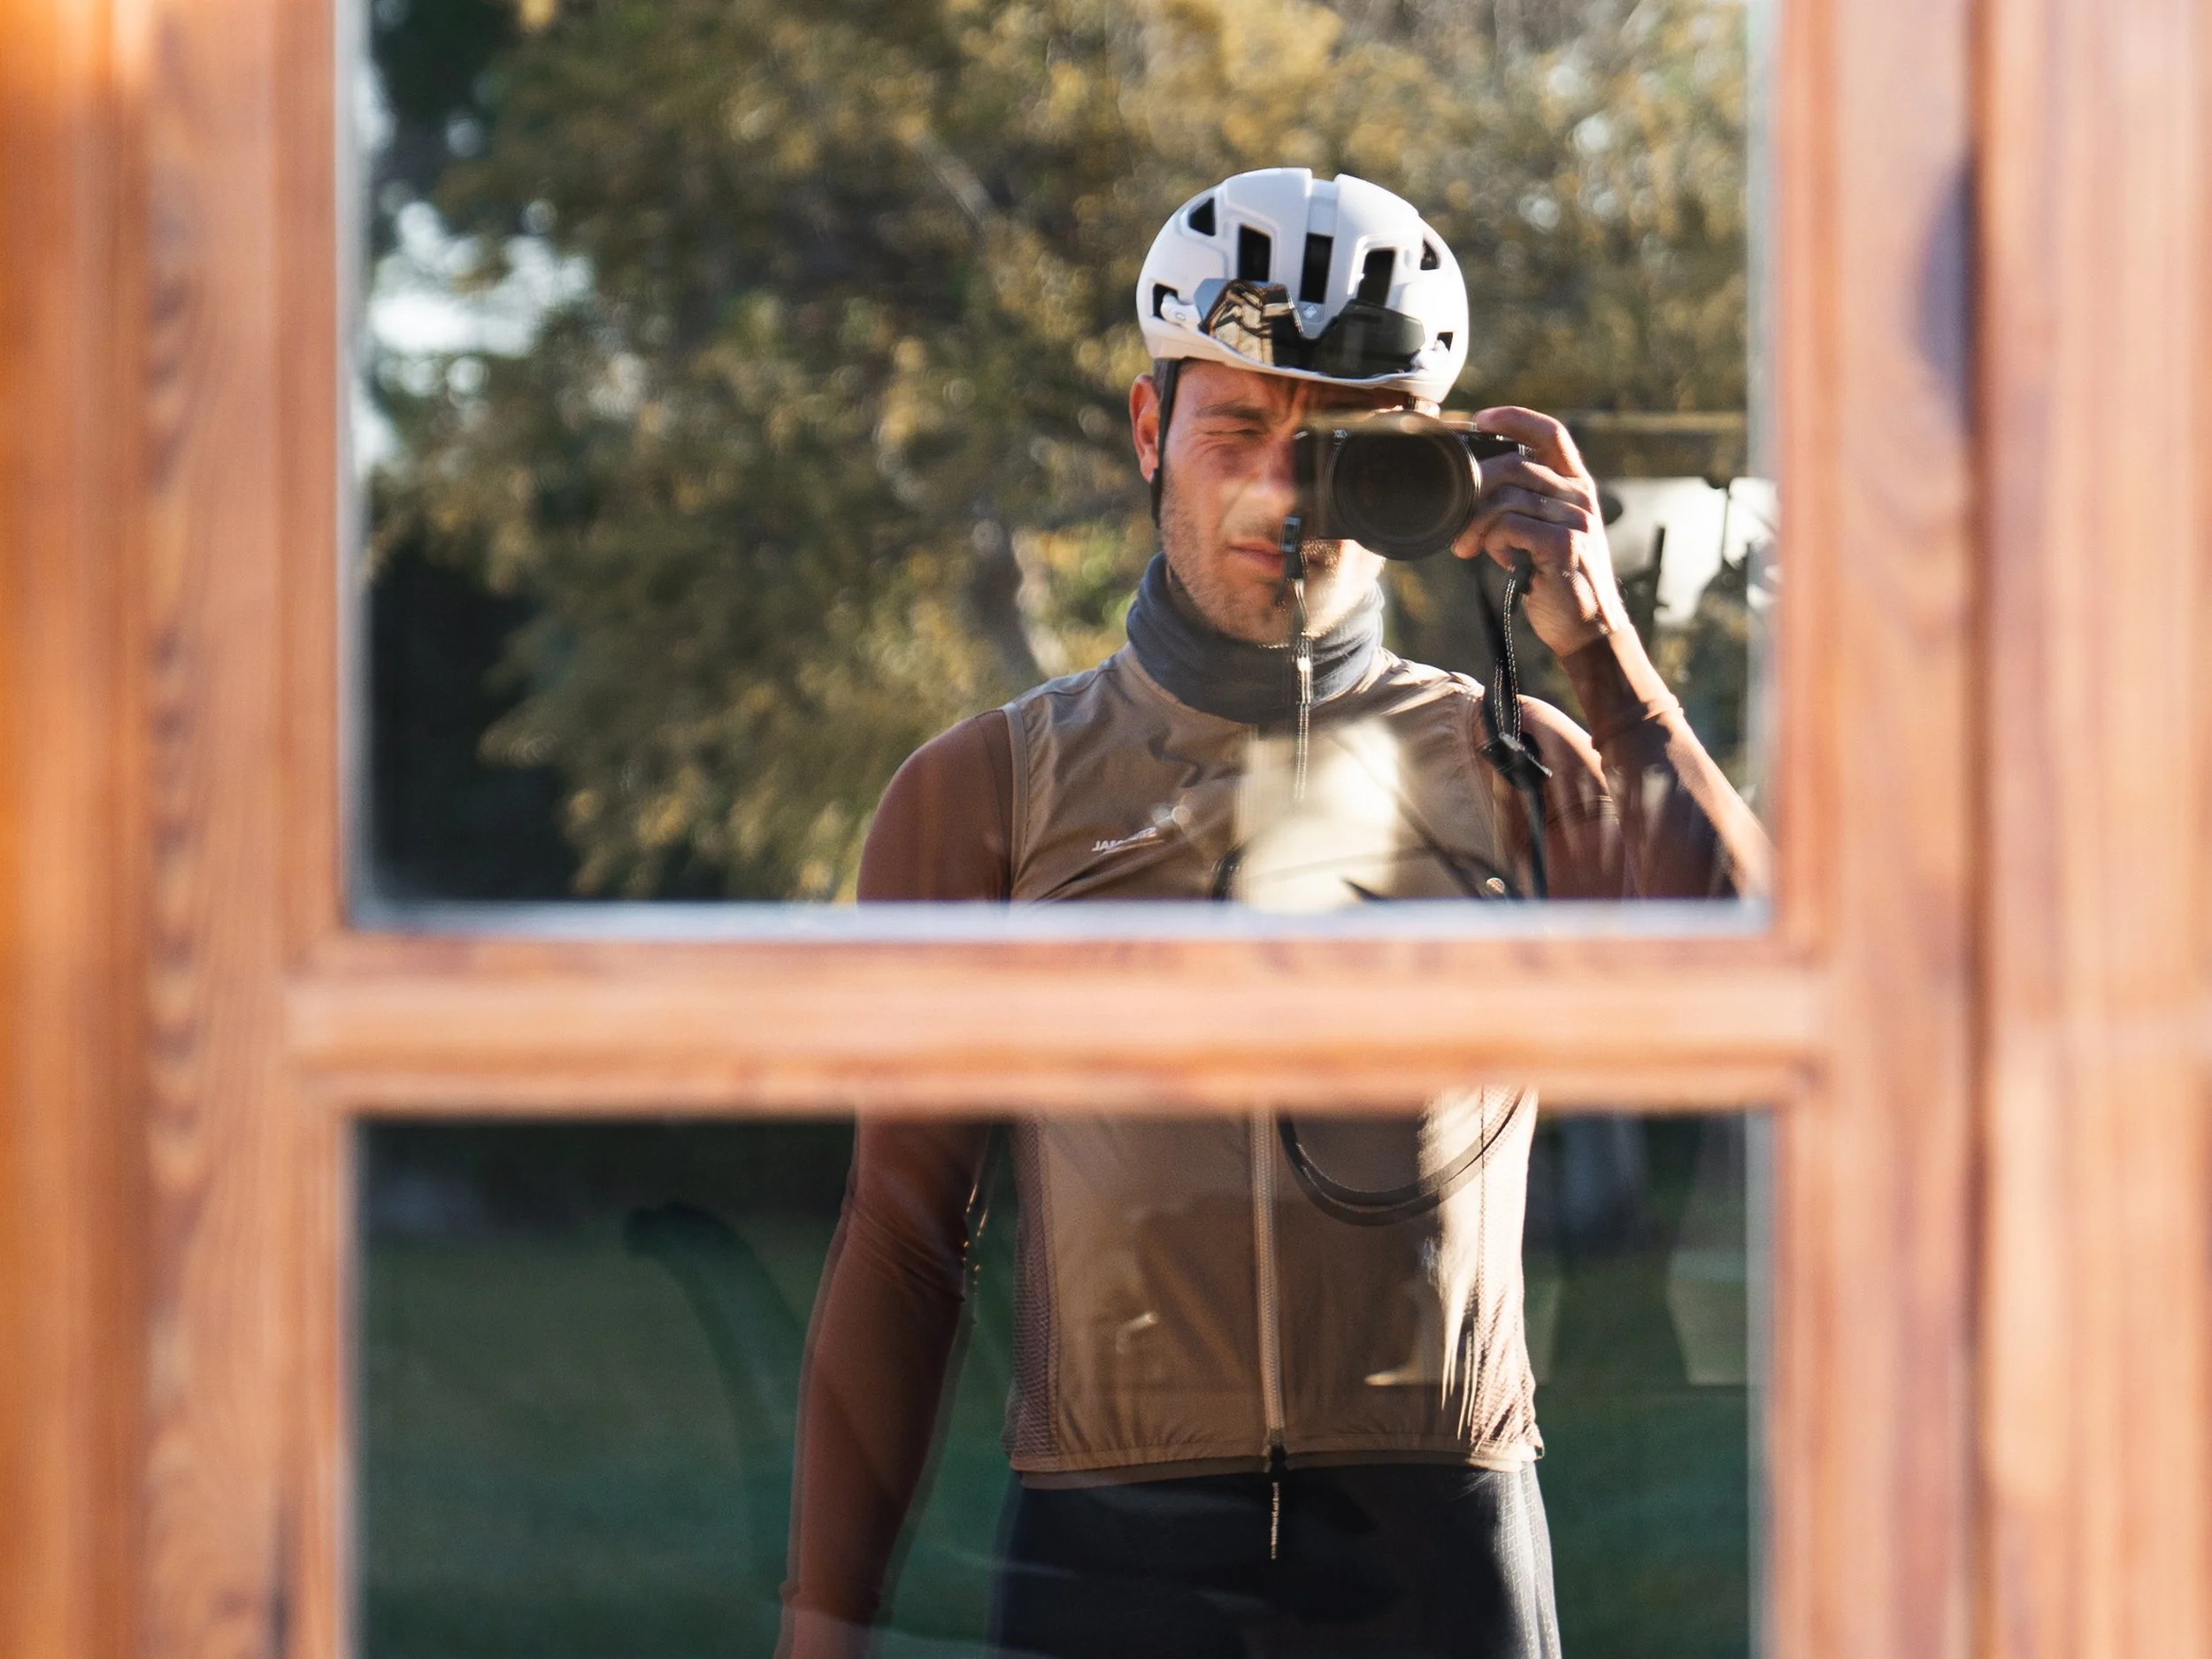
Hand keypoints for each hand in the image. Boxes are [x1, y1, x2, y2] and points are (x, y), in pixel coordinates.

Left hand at [1452, 406, 1631, 659]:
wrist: (1587, 627)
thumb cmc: (1558, 581)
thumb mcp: (1544, 533)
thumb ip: (1523, 507)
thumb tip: (1473, 491)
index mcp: (1576, 487)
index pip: (1550, 434)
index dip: (1515, 419)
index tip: (1481, 419)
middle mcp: (1579, 496)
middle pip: (1514, 466)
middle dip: (1474, 489)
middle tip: (1456, 522)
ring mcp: (1574, 518)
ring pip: (1505, 498)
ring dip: (1475, 524)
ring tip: (1467, 548)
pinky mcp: (1562, 543)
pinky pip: (1508, 526)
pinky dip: (1493, 543)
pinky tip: (1499, 560)